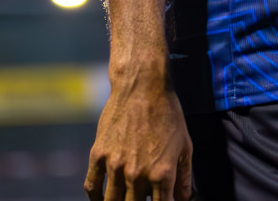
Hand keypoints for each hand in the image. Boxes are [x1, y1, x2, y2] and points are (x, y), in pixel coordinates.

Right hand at [86, 75, 192, 200]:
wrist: (143, 88)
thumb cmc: (168, 115)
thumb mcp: (185, 146)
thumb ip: (184, 178)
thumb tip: (185, 200)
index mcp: (162, 173)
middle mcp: (138, 174)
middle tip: (142, 197)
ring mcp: (115, 166)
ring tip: (125, 198)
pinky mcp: (98, 155)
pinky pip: (92, 186)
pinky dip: (95, 198)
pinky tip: (101, 199)